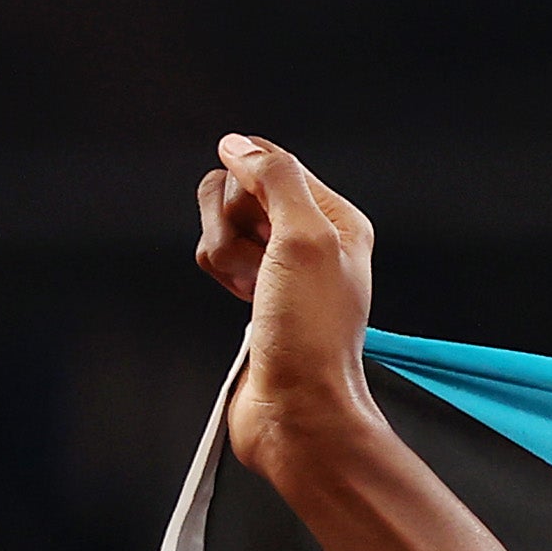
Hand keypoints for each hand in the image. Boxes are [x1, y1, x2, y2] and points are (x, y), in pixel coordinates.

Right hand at [193, 135, 379, 476]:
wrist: (295, 406)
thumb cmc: (312, 336)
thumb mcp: (306, 240)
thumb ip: (275, 178)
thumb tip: (238, 144)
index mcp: (336, 220)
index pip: (269, 161)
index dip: (249, 188)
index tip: (263, 225)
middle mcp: (310, 238)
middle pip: (237, 190)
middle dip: (233, 226)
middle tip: (261, 267)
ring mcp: (279, 264)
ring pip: (220, 224)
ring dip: (225, 255)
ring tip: (253, 291)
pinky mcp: (253, 289)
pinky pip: (215, 256)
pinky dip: (221, 275)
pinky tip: (245, 304)